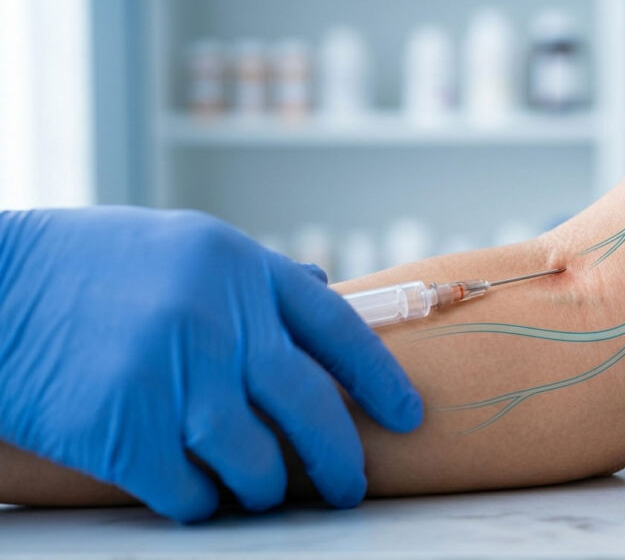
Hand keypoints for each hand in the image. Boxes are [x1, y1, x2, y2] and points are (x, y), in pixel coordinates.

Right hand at [0, 207, 421, 521]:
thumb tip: (325, 288)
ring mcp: (173, 378)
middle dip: (343, 461)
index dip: (381, 380)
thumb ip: (256, 277)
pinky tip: (195, 495)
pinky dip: (202, 504)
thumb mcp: (184, 245)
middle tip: (351, 487)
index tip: (408, 416)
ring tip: (260, 490)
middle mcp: (218, 321)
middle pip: (312, 409)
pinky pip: (193, 495)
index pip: (339, 331)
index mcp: (240, 268)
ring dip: (266, 489)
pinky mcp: (125, 433)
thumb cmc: (91, 267)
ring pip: (258, 464)